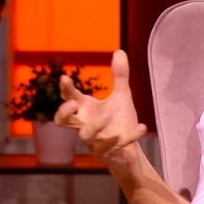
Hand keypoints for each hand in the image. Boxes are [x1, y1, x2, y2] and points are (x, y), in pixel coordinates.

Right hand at [55, 50, 146, 169]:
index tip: (64, 77)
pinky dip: (129, 136)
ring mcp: (95, 141)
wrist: (129, 150)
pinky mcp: (109, 153)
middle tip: (72, 104)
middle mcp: (85, 126)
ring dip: (95, 125)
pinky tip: (142, 127)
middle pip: (62, 122)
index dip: (65, 90)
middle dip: (63, 113)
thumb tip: (119, 50)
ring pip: (85, 136)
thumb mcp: (122, 97)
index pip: (68, 99)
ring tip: (108, 114)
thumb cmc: (119, 121)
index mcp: (85, 111)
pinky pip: (115, 146)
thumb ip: (120, 76)